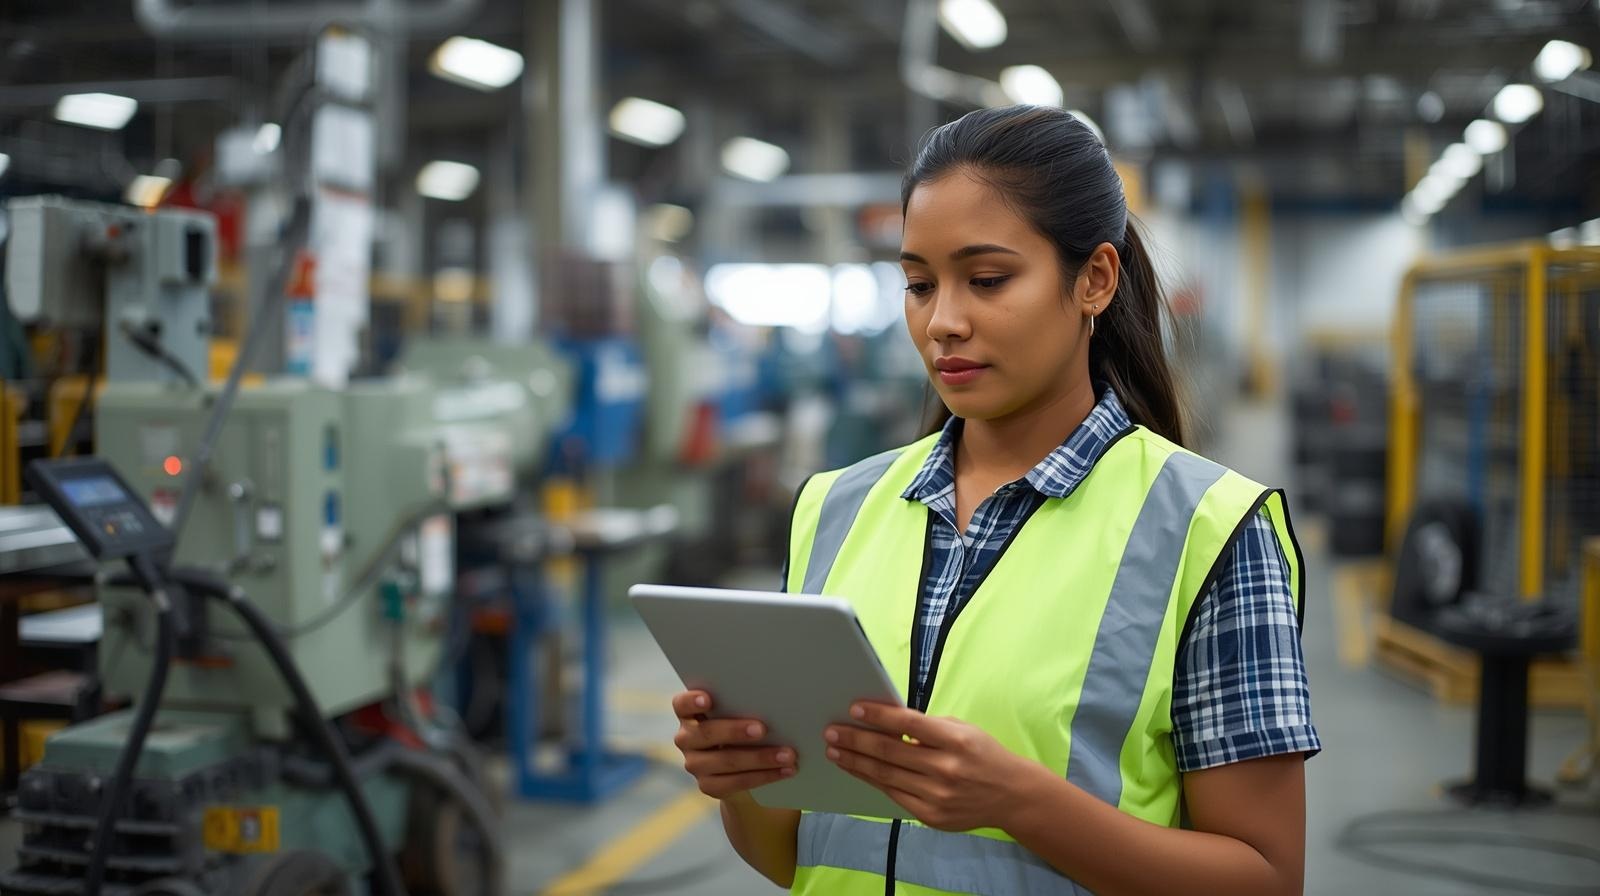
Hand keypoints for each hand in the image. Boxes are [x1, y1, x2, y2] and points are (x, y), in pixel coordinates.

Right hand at [672, 690, 797, 799]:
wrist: (742, 764)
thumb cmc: (744, 725)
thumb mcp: (741, 713)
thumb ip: (746, 706)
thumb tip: (777, 703)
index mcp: (690, 713)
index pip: (682, 704)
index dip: (692, 701)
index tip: (709, 699)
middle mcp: (687, 738)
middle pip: (705, 733)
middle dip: (735, 731)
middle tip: (762, 729)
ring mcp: (695, 764)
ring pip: (725, 761)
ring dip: (759, 758)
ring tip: (788, 755)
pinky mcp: (708, 785)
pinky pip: (735, 783)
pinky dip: (764, 776)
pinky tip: (785, 771)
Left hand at [824, 702, 1035, 831]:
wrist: (1010, 795)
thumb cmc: (982, 754)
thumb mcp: (961, 729)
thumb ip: (926, 727)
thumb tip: (885, 721)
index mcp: (955, 741)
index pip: (909, 724)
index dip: (879, 716)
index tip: (854, 709)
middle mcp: (946, 769)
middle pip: (890, 752)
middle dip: (856, 740)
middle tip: (831, 732)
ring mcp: (937, 795)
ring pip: (885, 776)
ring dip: (855, 762)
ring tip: (835, 751)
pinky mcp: (930, 815)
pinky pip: (893, 794)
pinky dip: (871, 780)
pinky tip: (857, 769)